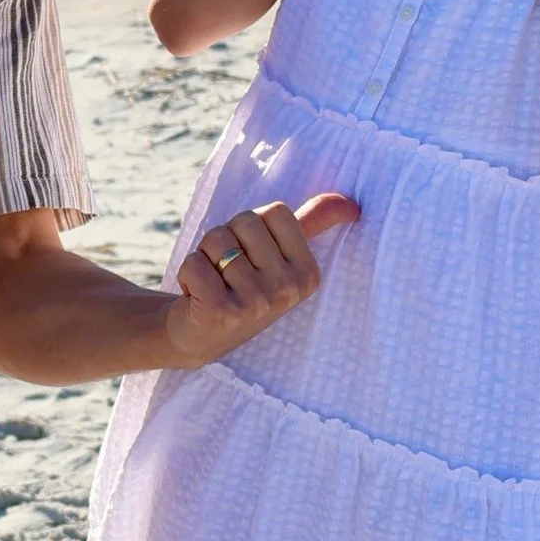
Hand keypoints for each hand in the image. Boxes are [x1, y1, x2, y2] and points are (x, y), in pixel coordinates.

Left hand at [160, 192, 360, 368]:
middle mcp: (287, 291)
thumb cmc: (242, 287)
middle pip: (245, 221)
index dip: (254, 226)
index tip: (252, 256)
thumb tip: (352, 204)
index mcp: (308, 274)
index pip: (276, 211)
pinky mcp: (219, 312)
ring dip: (204, 257)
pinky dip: (187, 274)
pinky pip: (194, 262)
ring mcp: (255, 304)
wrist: (200, 336)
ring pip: (216, 239)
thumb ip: (312, 225)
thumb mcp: (282, 258)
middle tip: (228, 272)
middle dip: (227, 238)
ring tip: (213, 283)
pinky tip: (197, 298)